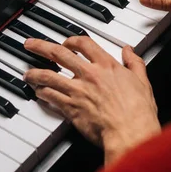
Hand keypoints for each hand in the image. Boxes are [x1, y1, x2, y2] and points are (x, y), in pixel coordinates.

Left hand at [23, 36, 160, 164]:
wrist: (129, 131)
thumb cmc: (138, 110)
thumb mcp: (142, 80)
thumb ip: (134, 63)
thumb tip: (129, 51)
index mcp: (106, 65)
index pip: (84, 43)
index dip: (72, 40)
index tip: (67, 42)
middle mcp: (89, 74)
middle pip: (58, 54)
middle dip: (41, 47)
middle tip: (30, 45)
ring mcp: (77, 91)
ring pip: (48, 76)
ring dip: (35, 73)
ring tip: (28, 73)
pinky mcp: (70, 108)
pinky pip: (50, 97)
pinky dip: (42, 94)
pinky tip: (39, 93)